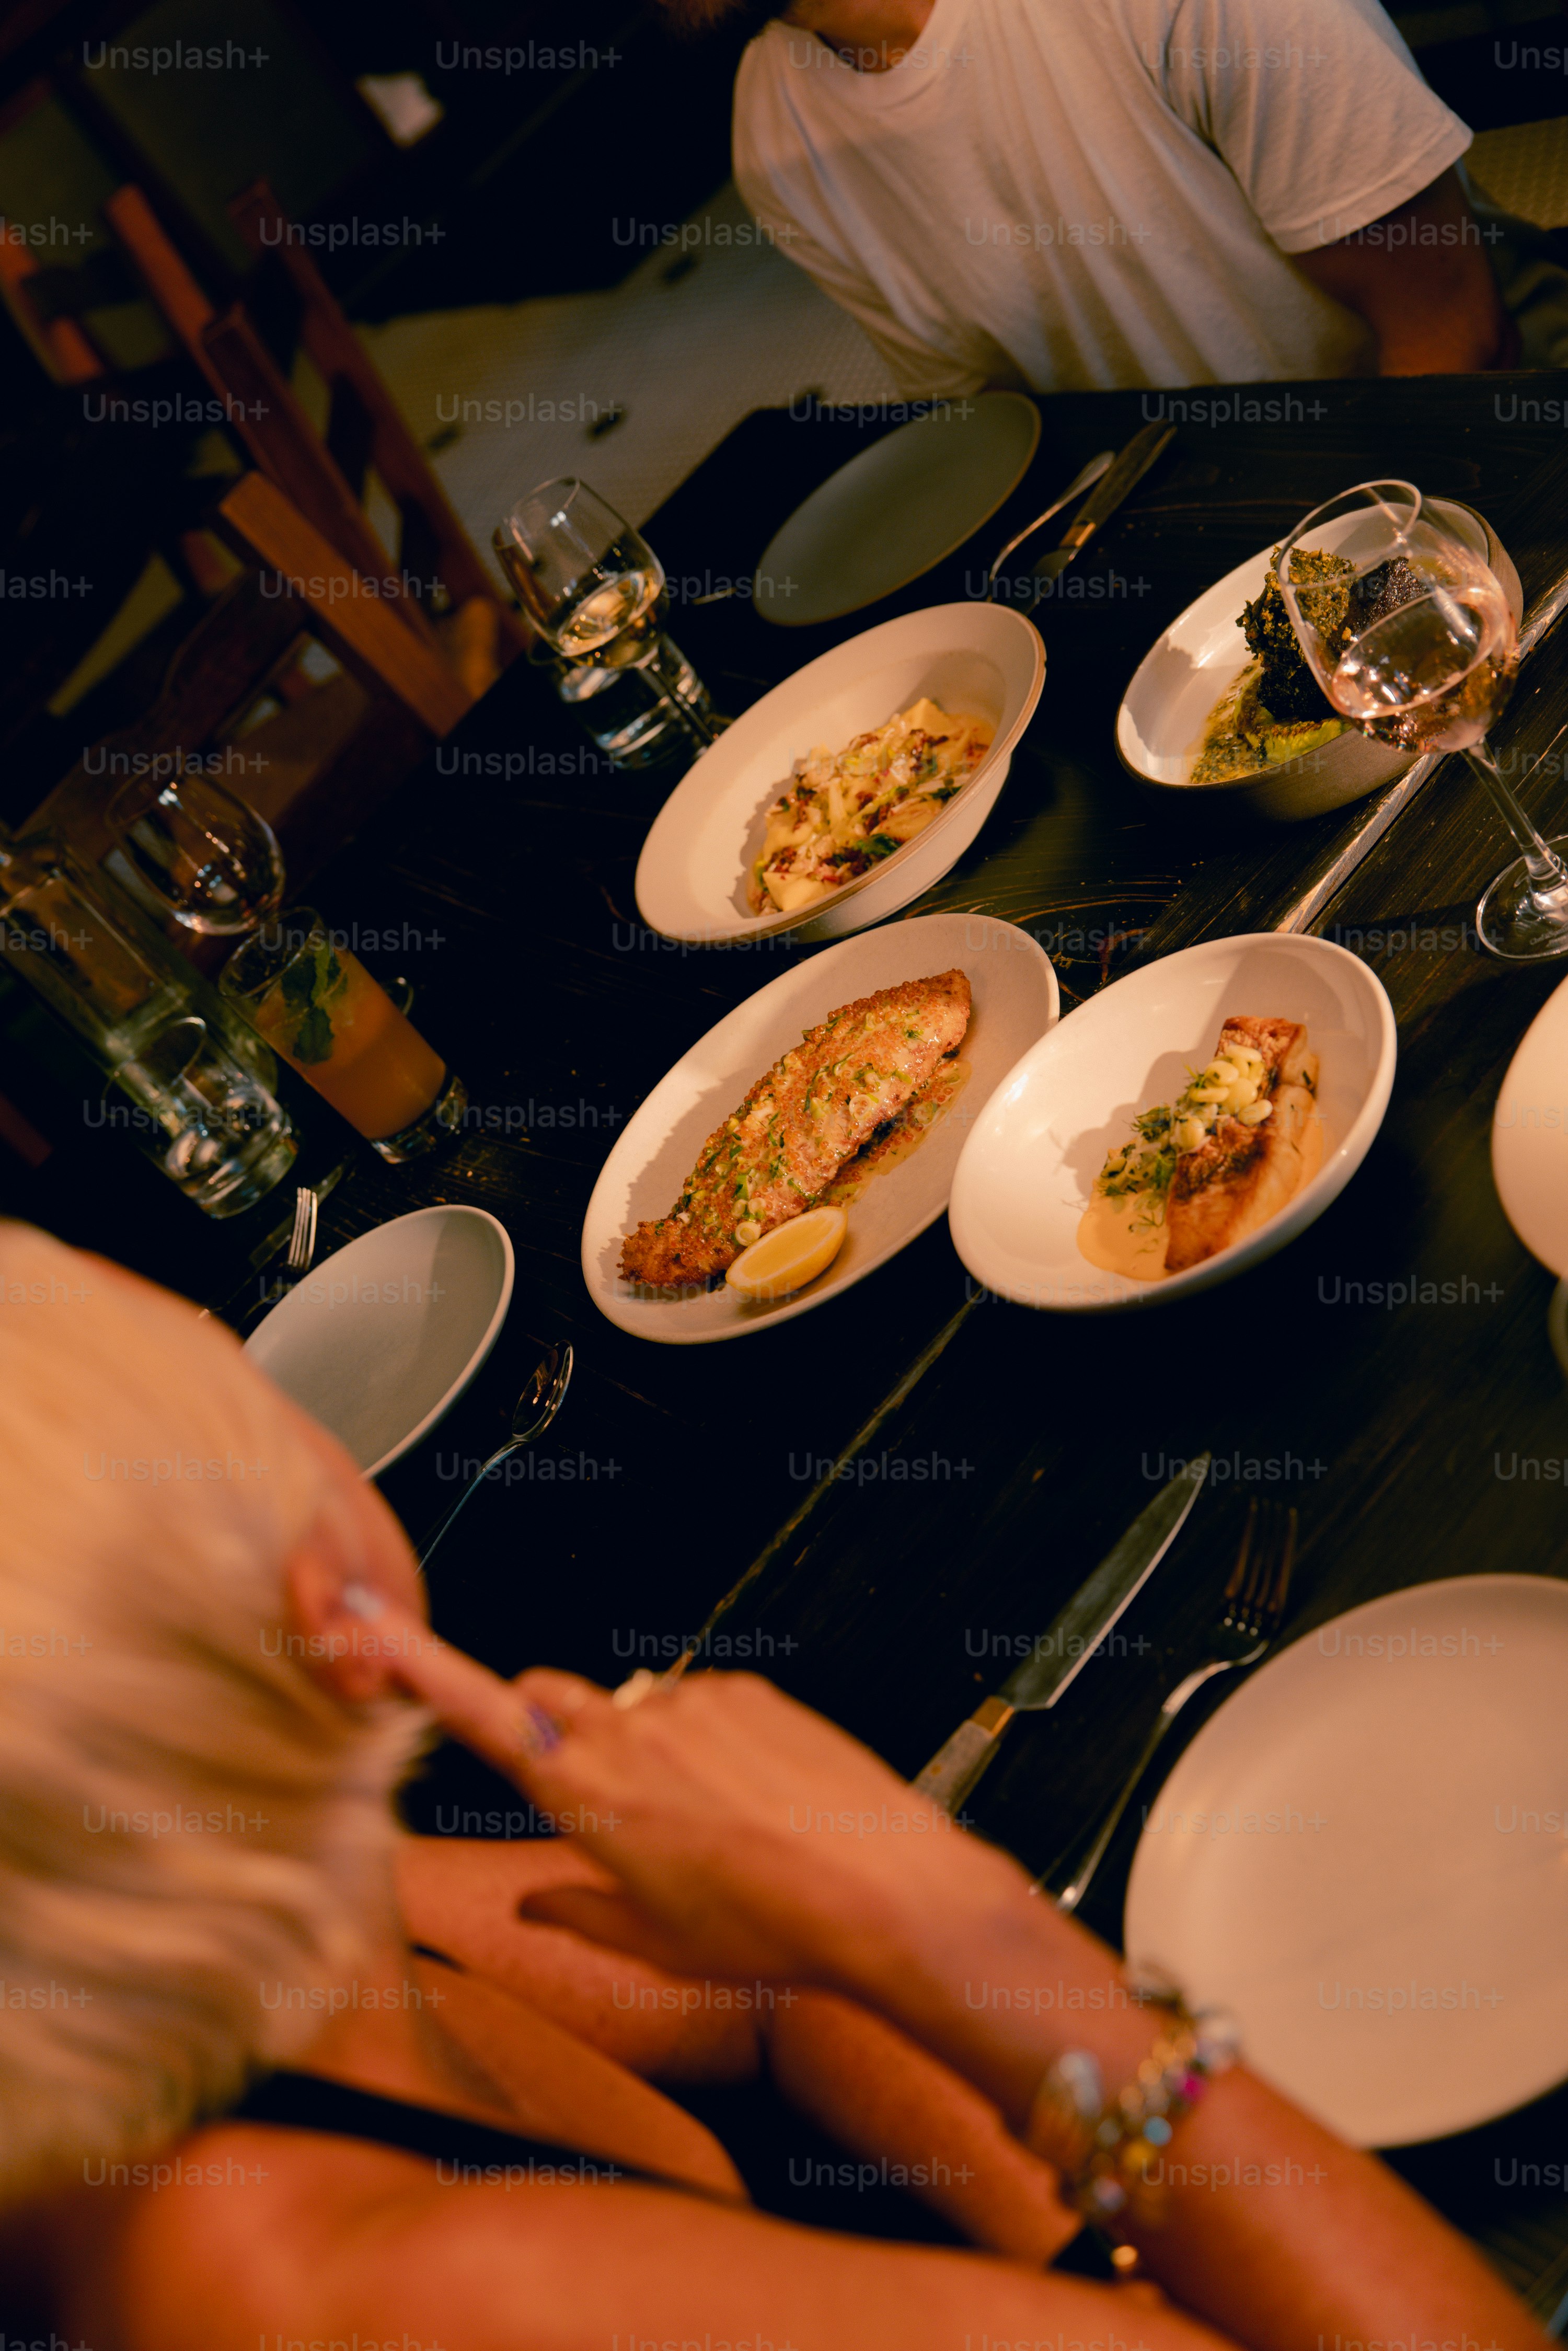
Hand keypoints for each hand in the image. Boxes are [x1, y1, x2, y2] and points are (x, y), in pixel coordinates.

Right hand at [356, 1597, 1022, 1987]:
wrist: (881, 1892)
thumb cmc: (766, 1931)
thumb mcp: (655, 1945)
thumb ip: (578, 1911)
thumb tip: (534, 1901)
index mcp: (583, 1794)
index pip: (479, 1714)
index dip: (418, 1667)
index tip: (373, 1628)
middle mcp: (626, 1731)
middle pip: (548, 1694)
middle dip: (543, 1722)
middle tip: (585, 1785)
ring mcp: (688, 1702)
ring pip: (635, 1706)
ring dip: (645, 1744)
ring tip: (710, 1819)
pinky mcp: (746, 1688)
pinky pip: (702, 1701)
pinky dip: (709, 1736)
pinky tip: (754, 1793)